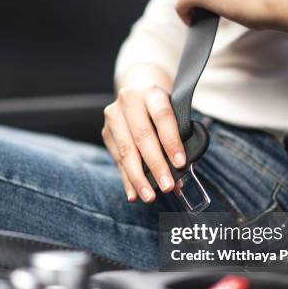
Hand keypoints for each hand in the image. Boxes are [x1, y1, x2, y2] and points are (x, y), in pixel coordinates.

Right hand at [102, 85, 185, 202]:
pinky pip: (118, 161)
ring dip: (138, 178)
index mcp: (152, 93)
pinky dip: (127, 180)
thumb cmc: (160, 111)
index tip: (180, 163)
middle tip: (166, 186)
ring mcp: (114, 116)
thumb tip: (181, 177)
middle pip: (142, 137)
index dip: (171, 141)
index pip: (163, 117)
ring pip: (126, 151)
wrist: (137, 97)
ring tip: (149, 196)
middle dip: (155, 165)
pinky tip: (134, 193)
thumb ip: (178, 142)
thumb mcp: (173, 116)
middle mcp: (129, 101)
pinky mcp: (106, 133)